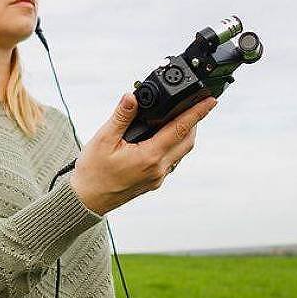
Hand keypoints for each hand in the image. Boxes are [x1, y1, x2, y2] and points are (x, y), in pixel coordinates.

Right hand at [70, 92, 217, 215]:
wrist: (86, 200)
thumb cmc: (93, 172)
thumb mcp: (103, 139)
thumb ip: (121, 117)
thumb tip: (132, 97)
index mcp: (148, 156)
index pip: (180, 129)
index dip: (197, 113)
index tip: (210, 101)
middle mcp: (158, 169)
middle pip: (187, 141)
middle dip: (194, 122)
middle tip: (195, 105)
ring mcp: (157, 178)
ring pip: (180, 153)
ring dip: (184, 135)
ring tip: (179, 118)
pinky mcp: (153, 182)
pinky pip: (171, 161)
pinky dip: (173, 146)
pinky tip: (162, 138)